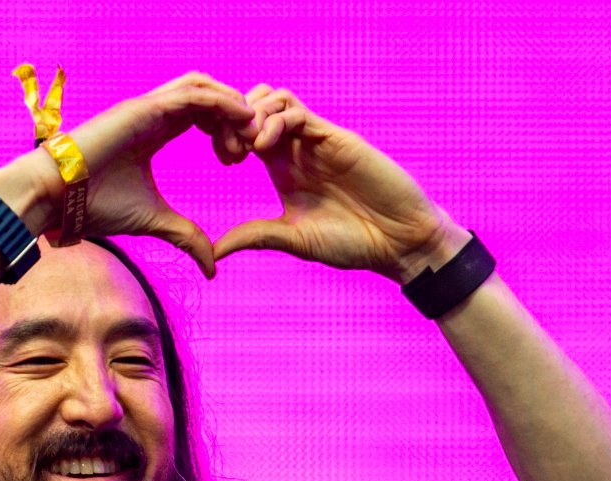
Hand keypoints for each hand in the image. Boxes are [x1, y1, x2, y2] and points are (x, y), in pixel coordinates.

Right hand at [52, 71, 258, 279]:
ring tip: (250, 130)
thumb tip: (213, 268)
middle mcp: (152, 113)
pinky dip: (220, 101)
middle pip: (206, 96)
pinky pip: (192, 93)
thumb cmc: (94, 206)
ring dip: (231, 104)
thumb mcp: (154, 221)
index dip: (226, 130)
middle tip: (251, 145)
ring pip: (202, 87)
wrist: (54, 196)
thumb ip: (186, 236)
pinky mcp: (142, 108)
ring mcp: (146, 106)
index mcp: (153, 132)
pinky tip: (239, 118)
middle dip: (233, 116)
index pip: (200, 116)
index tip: (237, 160)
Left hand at [212, 85, 458, 279]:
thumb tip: (213, 251)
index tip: (224, 159)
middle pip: (255, 106)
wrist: (398, 241)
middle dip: (235, 120)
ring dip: (252, 115)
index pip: (245, 132)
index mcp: (282, 168)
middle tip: (230, 150)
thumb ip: (255, 236)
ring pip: (274, 99)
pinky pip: (297, 112)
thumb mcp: (293, 240)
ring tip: (246, 148)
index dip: (227, 136)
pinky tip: (264, 147)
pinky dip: (274, 121)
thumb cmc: (352, 243)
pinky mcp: (334, 138)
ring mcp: (315, 140)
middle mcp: (296, 149)